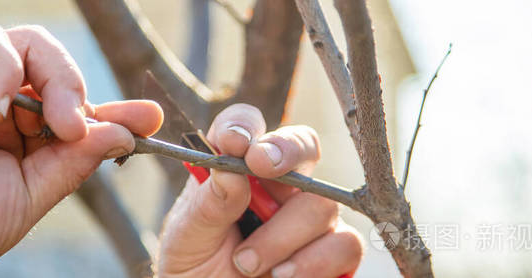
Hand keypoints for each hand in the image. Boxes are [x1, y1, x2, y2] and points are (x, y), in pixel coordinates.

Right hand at [0, 23, 162, 275]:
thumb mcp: (31, 194)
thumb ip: (75, 159)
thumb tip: (124, 134)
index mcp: (18, 139)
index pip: (74, 113)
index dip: (113, 113)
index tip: (149, 117)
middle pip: (57, 74)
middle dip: (79, 94)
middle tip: (78, 126)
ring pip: (31, 48)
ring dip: (55, 79)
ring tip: (52, 121)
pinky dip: (4, 69)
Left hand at [158, 104, 361, 276]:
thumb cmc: (194, 269)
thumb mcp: (187, 236)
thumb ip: (207, 204)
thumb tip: (231, 171)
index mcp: (237, 171)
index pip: (246, 126)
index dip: (244, 125)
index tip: (232, 143)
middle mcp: (278, 186)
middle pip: (303, 145)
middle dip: (286, 150)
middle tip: (261, 164)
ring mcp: (309, 218)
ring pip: (321, 203)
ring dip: (280, 236)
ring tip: (245, 264)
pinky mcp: (333, 253)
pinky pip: (344, 243)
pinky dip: (312, 262)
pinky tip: (281, 275)